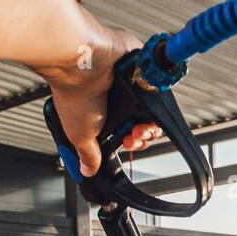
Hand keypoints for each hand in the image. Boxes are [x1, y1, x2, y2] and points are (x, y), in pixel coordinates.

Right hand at [42, 20, 161, 176]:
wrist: (82, 64)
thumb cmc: (76, 93)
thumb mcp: (79, 135)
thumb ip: (87, 155)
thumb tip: (86, 171)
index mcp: (104, 112)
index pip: (128, 134)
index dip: (133, 142)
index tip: (128, 144)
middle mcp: (118, 99)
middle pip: (144, 124)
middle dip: (142, 137)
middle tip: (134, 137)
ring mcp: (131, 84)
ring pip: (154, 110)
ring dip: (149, 124)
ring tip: (139, 127)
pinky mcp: (141, 68)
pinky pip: (159, 87)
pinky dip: (156, 98)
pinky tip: (146, 105)